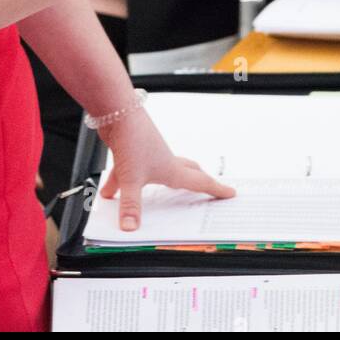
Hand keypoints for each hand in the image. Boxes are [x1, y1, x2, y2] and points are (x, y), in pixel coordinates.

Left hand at [98, 107, 234, 230]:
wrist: (117, 112)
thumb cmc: (132, 139)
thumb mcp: (131, 179)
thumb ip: (130, 206)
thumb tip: (131, 227)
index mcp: (171, 169)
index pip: (200, 182)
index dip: (216, 189)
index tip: (230, 192)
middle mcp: (163, 160)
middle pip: (186, 172)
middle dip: (197, 180)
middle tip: (207, 187)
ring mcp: (147, 154)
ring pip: (157, 173)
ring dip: (157, 185)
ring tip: (152, 200)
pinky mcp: (131, 151)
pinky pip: (130, 171)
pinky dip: (121, 182)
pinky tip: (108, 192)